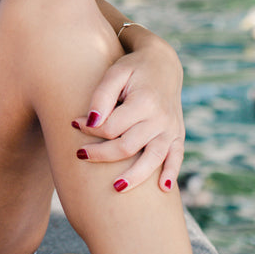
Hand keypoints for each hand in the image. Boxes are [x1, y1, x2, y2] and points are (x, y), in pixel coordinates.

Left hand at [72, 32, 183, 192]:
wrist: (163, 64)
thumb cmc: (133, 68)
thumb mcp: (115, 73)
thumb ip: (101, 96)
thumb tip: (91, 122)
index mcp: (144, 102)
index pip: (112, 127)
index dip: (90, 129)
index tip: (75, 124)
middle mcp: (161, 118)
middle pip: (128, 146)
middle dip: (102, 154)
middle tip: (80, 155)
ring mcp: (172, 129)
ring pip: (153, 158)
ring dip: (135, 176)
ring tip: (116, 188)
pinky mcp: (178, 134)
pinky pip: (177, 158)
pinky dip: (171, 173)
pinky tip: (163, 189)